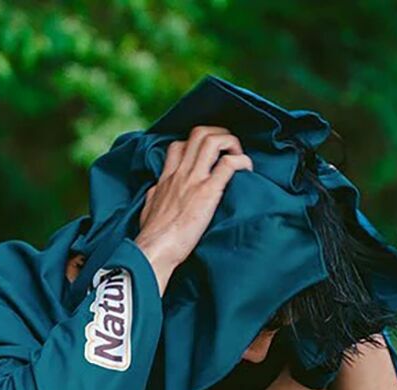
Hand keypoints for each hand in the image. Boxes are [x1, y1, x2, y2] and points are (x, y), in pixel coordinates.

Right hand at [133, 125, 251, 292]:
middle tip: (229, 151)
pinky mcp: (208, 192)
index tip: (210, 155)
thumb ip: (156, 195)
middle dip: (219, 135)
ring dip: (231, 143)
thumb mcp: (149, 208)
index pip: (180, 145)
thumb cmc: (152, 235)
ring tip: (238, 156)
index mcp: (167, 177)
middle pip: (199, 134)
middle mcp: (181, 173)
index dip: (198, 143)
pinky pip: (228, 165)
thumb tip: (157, 190)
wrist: (155, 249)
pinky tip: (247, 169)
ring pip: (213, 141)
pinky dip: (242, 161)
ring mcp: (194, 180)